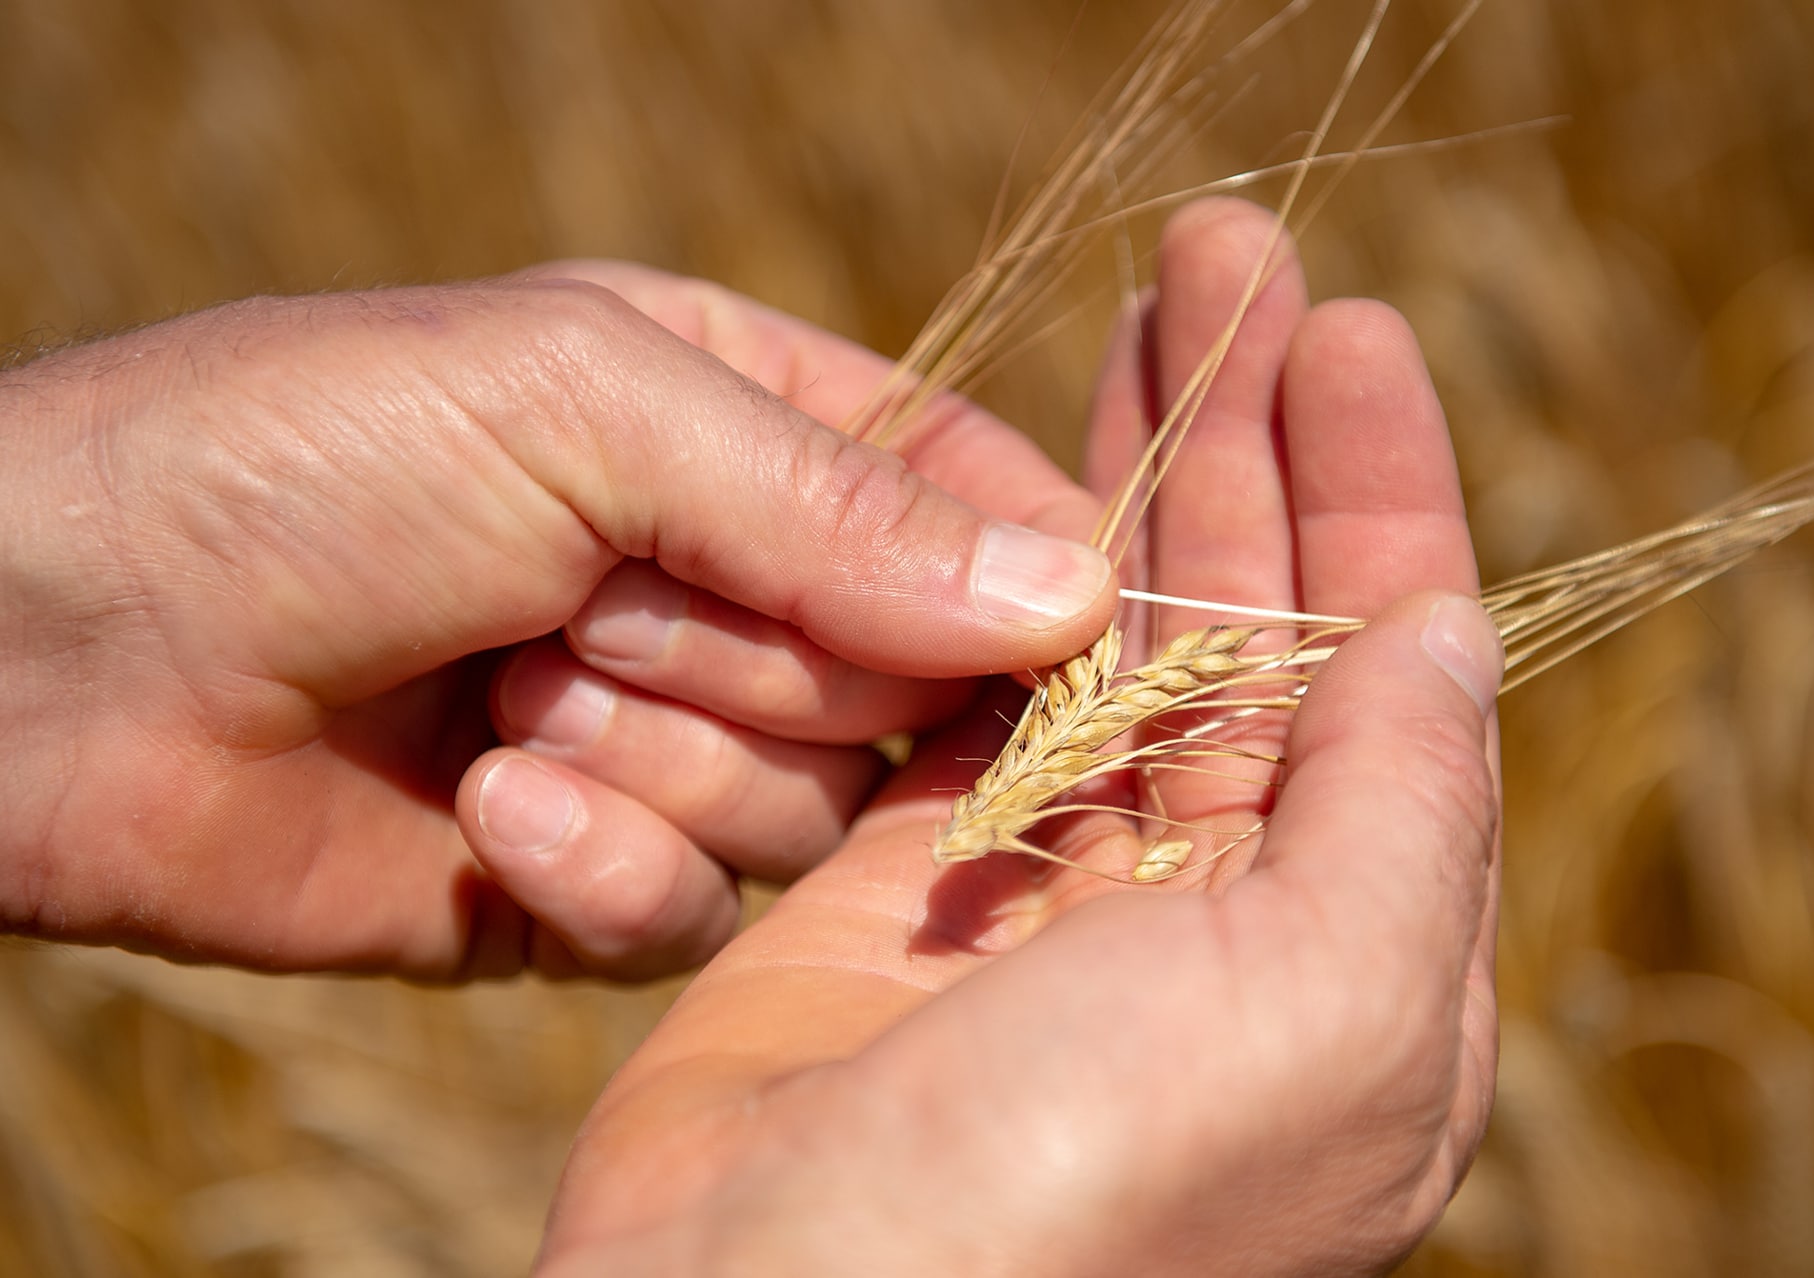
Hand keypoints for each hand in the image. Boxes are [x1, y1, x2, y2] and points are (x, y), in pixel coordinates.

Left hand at [0, 269, 1113, 976]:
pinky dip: (599, 866)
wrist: (49, 651)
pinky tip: (486, 805)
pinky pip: (692, 915)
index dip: (1023, 567)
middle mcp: (716, 584)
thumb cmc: (302, 457)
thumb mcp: (582, 406)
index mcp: (735, 424)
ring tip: (509, 689)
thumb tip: (1071, 592)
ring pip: (806, 811)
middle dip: (760, 661)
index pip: (961, 496)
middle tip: (598, 611)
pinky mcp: (585, 877)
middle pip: (901, 676)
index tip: (1080, 630)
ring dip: (663, 759)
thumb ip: (836, 502)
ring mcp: (658, 739)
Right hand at [536, 198, 1502, 1275]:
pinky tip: (998, 466)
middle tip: (1225, 259)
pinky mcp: (903, 890)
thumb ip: (1405, 808)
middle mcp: (1218, 931)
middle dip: (1245, 443)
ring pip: (1108, 641)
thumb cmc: (1082, 1194)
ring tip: (1139, 310)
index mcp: (1358, 966)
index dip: (1380, 496)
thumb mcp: (1327, 1004)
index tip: (1348, 334)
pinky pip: (967, 696)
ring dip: (1122, 477)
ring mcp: (1054, 905)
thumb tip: (1448, 630)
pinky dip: (990, 582)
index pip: (1394, 678)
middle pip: (1248, 631)